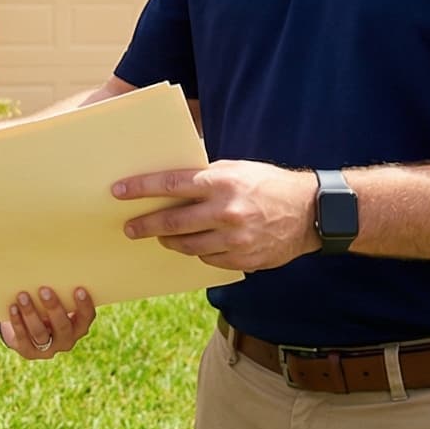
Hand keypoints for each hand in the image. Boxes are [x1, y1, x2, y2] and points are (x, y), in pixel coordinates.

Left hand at [0, 286, 95, 359]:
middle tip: (44, 289)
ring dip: (31, 314)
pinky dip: (17, 322)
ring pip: (40, 333)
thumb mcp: (52, 298)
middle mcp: (66, 340)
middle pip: (63, 326)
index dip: (84, 306)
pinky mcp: (29, 352)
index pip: (87, 318)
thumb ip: (58, 287)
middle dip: (54, 308)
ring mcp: (48, 349)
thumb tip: (50, 254)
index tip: (78, 289)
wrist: (22, 326)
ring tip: (22, 295)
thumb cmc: (43, 305)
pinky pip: (23, 338)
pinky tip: (12, 308)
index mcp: (78, 326)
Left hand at [114, 160, 319, 272]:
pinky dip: (197, 251)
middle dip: (144, 225)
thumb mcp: (236, 169)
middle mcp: (226, 211)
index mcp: (222, 182)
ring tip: (158, 236)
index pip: (170, 185)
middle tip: (128, 227)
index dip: (140, 188)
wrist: (311, 212)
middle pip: (172, 222)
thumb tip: (167, 182)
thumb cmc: (268, 184)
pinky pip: (207, 259)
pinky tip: (193, 245)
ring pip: (186, 245)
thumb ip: (204, 176)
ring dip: (168, 241)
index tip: (118, 192)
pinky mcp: (243, 259)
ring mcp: (235, 239)